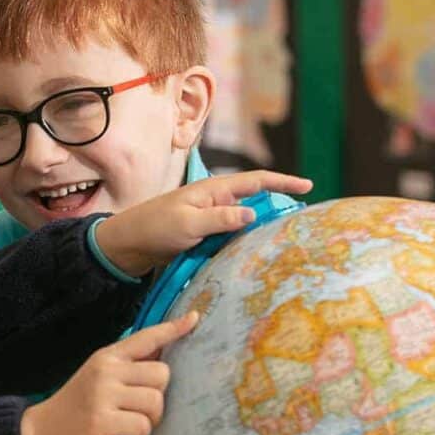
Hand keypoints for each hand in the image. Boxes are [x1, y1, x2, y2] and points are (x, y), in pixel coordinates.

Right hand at [20, 311, 198, 434]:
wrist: (41, 431)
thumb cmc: (76, 405)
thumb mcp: (98, 376)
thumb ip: (127, 366)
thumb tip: (162, 355)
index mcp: (107, 356)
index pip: (145, 338)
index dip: (172, 329)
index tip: (195, 318)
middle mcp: (106, 370)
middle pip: (161, 373)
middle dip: (159, 393)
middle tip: (142, 406)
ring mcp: (103, 395)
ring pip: (155, 400)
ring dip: (151, 416)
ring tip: (134, 421)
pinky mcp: (102, 420)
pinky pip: (142, 424)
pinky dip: (140, 432)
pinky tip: (124, 432)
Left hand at [94, 171, 312, 276]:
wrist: (127, 245)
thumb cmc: (154, 228)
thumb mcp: (188, 223)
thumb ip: (219, 219)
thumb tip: (251, 214)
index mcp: (213, 191)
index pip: (255, 181)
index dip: (283, 182)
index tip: (307, 186)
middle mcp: (215, 201)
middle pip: (255, 200)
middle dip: (279, 205)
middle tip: (304, 220)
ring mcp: (210, 218)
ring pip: (246, 220)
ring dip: (264, 226)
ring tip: (288, 238)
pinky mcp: (204, 235)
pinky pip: (233, 235)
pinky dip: (247, 241)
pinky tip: (258, 253)